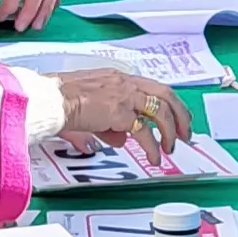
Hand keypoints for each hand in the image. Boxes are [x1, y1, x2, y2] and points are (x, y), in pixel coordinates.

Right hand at [53, 69, 192, 155]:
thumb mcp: (91, 112)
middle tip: (185, 132)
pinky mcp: (121, 112)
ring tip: (170, 148)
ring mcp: (125, 95)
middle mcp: (125, 82)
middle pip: (165, 93)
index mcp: (118, 78)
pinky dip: (153, 147)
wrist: (52, 101)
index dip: (167, 102)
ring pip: (161, 110)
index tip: (174, 117)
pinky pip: (145, 132)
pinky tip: (154, 158)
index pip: (151, 87)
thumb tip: (121, 140)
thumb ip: (109, 126)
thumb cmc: (61, 102)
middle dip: (180, 114)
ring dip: (170, 131)